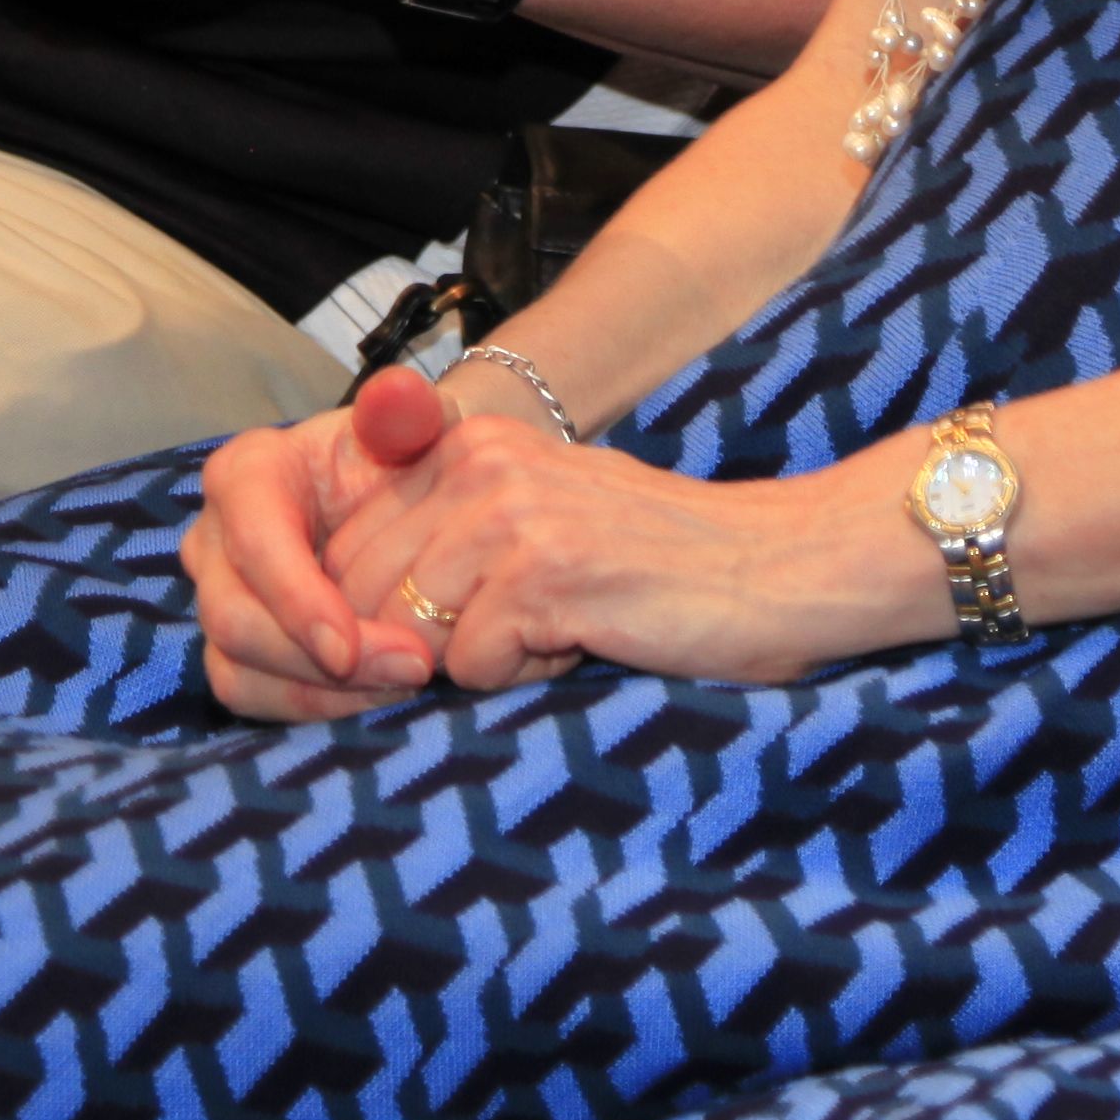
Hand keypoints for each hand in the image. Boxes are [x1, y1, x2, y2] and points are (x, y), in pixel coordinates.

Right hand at [184, 370, 475, 719]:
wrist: (402, 495)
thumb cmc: (403, 457)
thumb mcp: (412, 423)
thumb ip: (405, 408)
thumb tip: (395, 398)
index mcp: (248, 473)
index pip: (254, 540)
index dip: (297, 598)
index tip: (353, 644)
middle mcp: (217, 537)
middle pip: (234, 618)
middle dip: (316, 659)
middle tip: (409, 671)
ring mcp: (219, 596)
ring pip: (237, 668)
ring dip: (317, 694)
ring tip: (399, 688)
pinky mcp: (236, 646)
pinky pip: (252, 694)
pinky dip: (311, 708)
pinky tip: (375, 699)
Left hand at [300, 361, 903, 697]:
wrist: (778, 568)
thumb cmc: (658, 563)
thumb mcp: (541, 517)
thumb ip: (448, 537)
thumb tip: (342, 605)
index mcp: (470, 444)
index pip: (345, 550)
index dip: (372, 618)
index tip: (437, 639)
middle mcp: (480, 464)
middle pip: (361, 595)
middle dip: (414, 649)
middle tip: (511, 640)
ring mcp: (511, 514)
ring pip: (407, 633)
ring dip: (474, 659)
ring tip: (554, 630)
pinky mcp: (546, 572)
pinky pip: (470, 664)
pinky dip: (521, 675)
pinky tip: (584, 640)